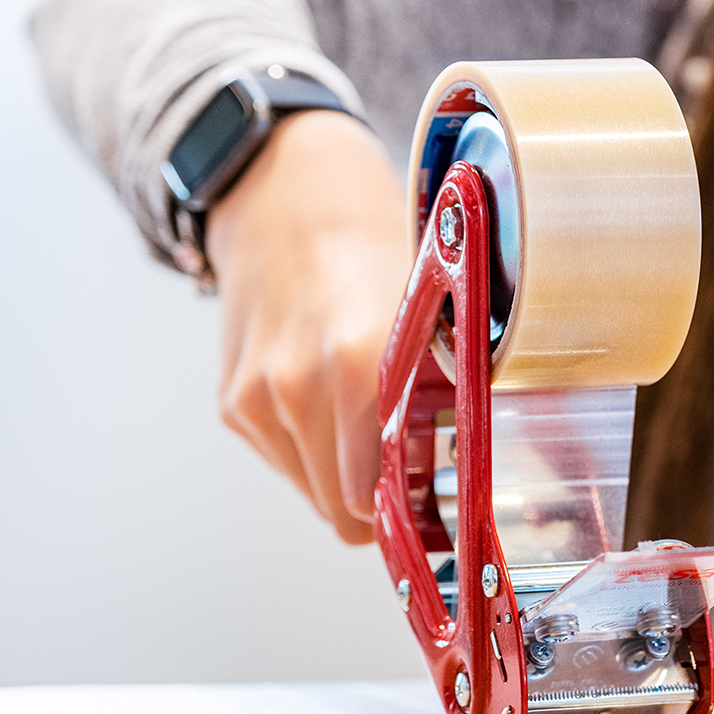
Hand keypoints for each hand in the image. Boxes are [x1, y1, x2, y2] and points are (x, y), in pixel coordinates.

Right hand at [204, 109, 411, 542]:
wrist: (285, 199)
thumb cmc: (372, 252)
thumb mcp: (434, 311)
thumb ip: (450, 390)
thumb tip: (479, 468)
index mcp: (358, 363)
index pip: (379, 500)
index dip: (412, 514)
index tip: (439, 510)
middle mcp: (298, 387)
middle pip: (343, 509)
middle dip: (380, 501)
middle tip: (414, 470)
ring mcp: (258, 399)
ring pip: (314, 491)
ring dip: (345, 473)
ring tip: (367, 418)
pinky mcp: (233, 405)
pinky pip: (286, 462)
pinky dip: (313, 449)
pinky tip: (329, 401)